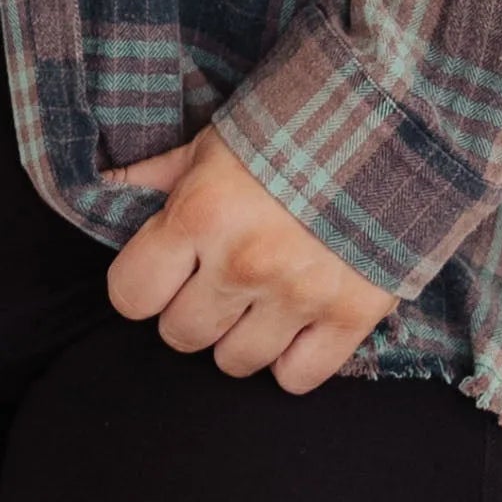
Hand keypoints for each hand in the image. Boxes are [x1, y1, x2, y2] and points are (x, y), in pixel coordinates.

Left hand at [106, 132, 392, 392]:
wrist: (397, 123)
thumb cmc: (296, 129)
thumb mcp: (218, 141)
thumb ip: (161, 173)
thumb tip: (104, 187)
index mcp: (199, 215)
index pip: (131, 295)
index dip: (143, 287)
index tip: (165, 273)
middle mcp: (242, 264)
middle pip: (181, 335)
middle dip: (192, 311)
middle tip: (218, 283)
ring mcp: (297, 295)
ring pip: (234, 362)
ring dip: (240, 337)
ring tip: (259, 302)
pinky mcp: (350, 315)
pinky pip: (298, 378)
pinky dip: (293, 360)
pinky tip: (297, 326)